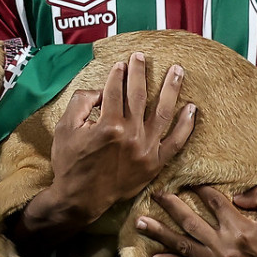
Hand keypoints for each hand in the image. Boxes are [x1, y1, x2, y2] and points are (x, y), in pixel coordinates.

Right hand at [44, 54, 194, 222]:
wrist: (80, 199)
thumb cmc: (71, 163)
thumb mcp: (65, 128)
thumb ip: (81, 102)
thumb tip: (101, 91)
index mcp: (108, 126)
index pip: (115, 91)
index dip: (116, 75)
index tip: (120, 64)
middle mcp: (131, 135)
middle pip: (139, 96)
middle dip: (140, 72)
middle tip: (141, 57)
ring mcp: (146, 150)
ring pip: (163, 113)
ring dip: (171, 89)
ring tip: (177, 71)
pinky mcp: (154, 163)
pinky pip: (176, 143)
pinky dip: (186, 125)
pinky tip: (191, 108)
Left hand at [140, 185, 256, 256]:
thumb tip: (236, 195)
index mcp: (241, 228)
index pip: (213, 202)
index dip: (200, 187)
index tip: (187, 177)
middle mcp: (226, 247)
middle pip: (190, 223)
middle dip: (169, 207)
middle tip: (153, 193)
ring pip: (184, 247)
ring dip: (160, 235)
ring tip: (140, 225)